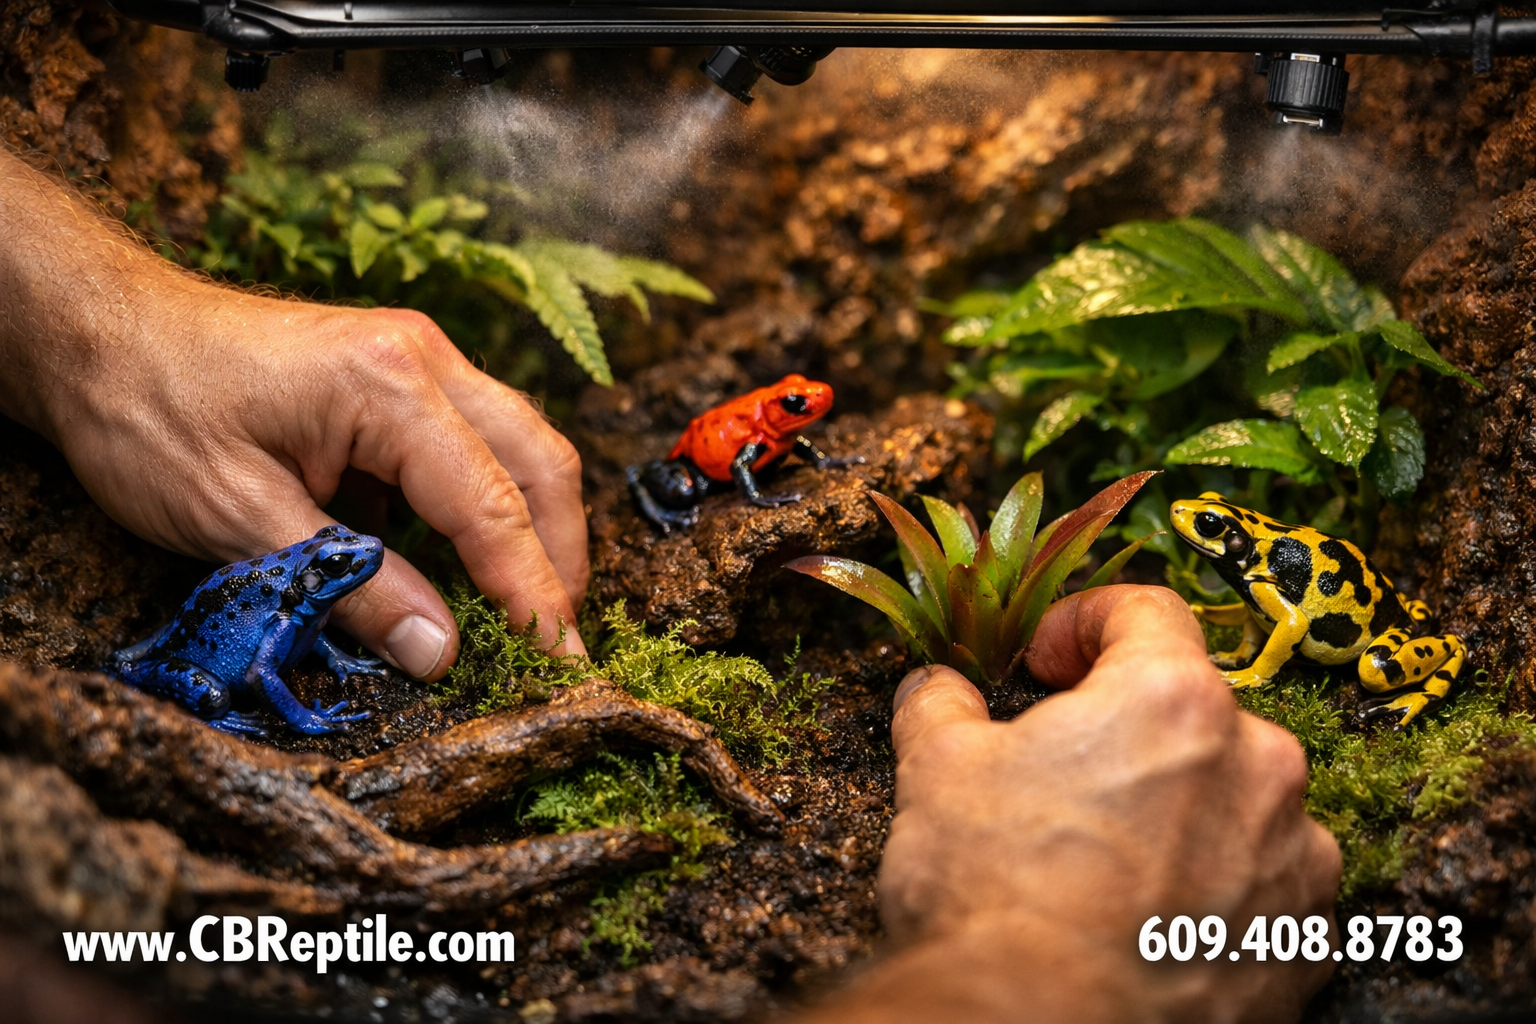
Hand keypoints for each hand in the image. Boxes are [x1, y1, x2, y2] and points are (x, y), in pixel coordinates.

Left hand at [0, 148, 587, 674]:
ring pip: (520, 446)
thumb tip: (438, 652)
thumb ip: (349, 586)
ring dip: (533, 528)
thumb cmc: (147, 410)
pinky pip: (476, 442)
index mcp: (390, 386)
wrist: (95, 331)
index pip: (492, 505)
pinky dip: (488, 506)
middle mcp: (425, 358)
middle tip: (555, 641)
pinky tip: (463, 564)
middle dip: (560, 556)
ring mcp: (419, 358)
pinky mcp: (401, 375)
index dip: (531, 591)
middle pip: (538, 462)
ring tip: (525, 609)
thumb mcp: (237, 518)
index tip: (557, 660)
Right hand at [805, 585, 1340, 1023]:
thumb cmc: (995, 894)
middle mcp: (1258, 765)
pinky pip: (1264, 884)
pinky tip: (1151, 914)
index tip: (1047, 662)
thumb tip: (939, 690)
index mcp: (1172, 699)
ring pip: (1238, 797)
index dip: (1084, 622)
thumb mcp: (937, 770)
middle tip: (1063, 769)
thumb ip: (943, 705)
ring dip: (1182, 806)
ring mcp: (1293, 857)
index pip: (1146, 610)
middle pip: (1196, 709)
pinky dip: (1217, 886)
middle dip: (1130, 727)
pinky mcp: (1304, 940)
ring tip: (1108, 856)